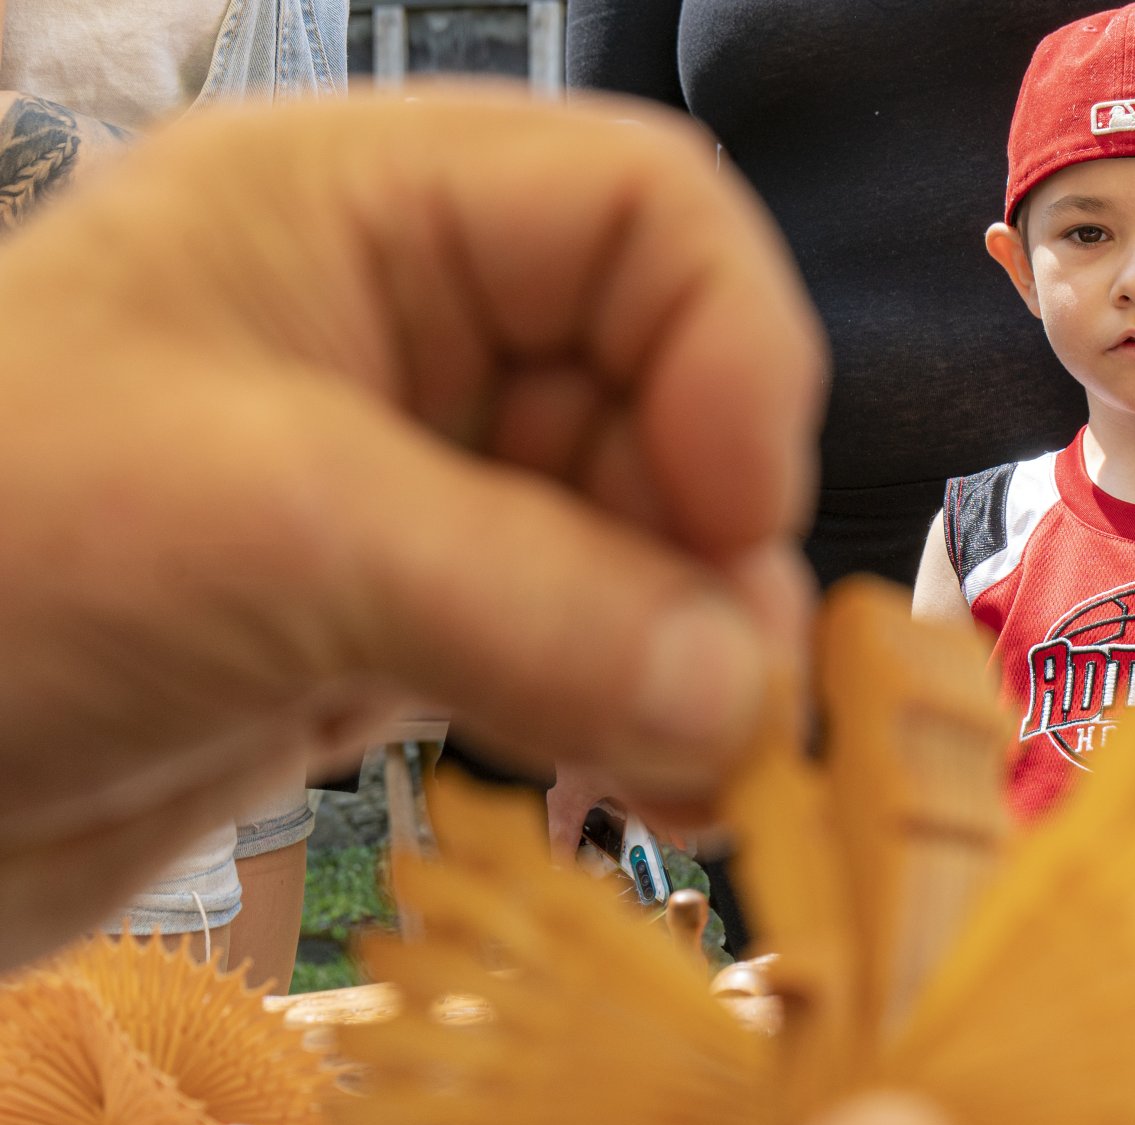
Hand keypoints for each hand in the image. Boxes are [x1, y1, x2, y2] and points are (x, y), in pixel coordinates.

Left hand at [0, 91, 826, 970]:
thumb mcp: (266, 534)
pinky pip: (574, 644)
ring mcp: (406, 488)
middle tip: (736, 695)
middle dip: (716, 543)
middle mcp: (403, 332)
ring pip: (635, 537)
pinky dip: (631, 712)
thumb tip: (752, 696)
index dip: (732, 356)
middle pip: (665, 391)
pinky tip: (646, 786)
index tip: (734, 525)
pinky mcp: (395, 625)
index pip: (645, 217)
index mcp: (363, 212)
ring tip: (703, 770)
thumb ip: (539, 603)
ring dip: (691, 650)